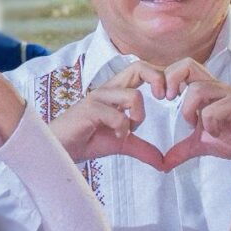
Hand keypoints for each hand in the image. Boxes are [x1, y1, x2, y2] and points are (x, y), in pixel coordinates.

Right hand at [46, 62, 167, 168]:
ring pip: (134, 95)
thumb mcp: (122, 144)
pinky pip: (118, 116)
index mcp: (117, 91)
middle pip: (139, 66)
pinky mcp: (90, 109)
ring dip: (138, 117)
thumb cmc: (87, 140)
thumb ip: (143, 149)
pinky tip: (116, 136)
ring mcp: (99, 97)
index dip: (160, 77)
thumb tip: (164, 163)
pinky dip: (122, 129)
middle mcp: (109, 89)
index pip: (142, 70)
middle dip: (158, 79)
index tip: (170, 97)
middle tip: (165, 98)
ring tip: (127, 130)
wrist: (61, 149)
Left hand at [159, 59, 230, 169]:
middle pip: (188, 64)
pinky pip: (213, 109)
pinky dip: (209, 124)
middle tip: (167, 100)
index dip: (165, 77)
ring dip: (189, 110)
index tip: (160, 98)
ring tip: (196, 126)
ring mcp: (227, 93)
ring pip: (197, 89)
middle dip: (171, 79)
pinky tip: (216, 132)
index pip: (182, 68)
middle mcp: (215, 86)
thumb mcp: (202, 144)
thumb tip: (163, 164)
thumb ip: (182, 149)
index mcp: (205, 90)